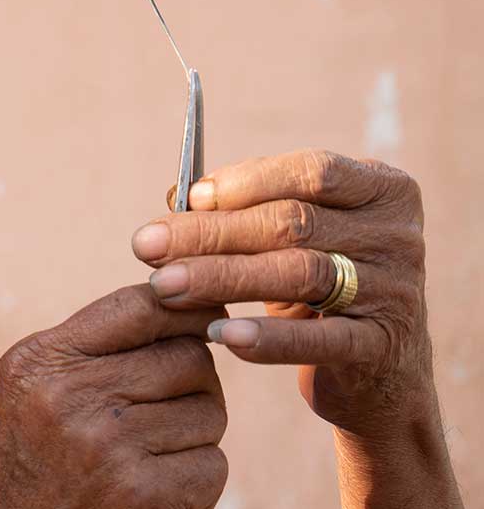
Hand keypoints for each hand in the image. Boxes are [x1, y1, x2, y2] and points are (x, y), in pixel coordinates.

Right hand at [0, 285, 227, 508]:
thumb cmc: (34, 452)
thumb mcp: (36, 382)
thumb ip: (96, 342)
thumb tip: (193, 304)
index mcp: (42, 361)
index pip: (138, 307)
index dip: (187, 306)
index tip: (210, 316)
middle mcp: (70, 398)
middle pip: (187, 358)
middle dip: (194, 377)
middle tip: (168, 401)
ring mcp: (106, 447)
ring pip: (209, 410)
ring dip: (195, 429)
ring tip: (153, 445)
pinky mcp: (140, 496)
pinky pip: (212, 464)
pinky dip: (197, 475)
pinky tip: (158, 482)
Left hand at [132, 149, 461, 506]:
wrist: (378, 372)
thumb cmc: (318, 287)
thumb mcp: (291, 239)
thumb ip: (244, 209)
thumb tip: (179, 196)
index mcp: (380, 188)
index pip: (311, 171)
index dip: (245, 181)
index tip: (189, 198)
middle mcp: (398, 234)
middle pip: (293, 222)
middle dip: (210, 233)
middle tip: (146, 245)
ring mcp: (397, 291)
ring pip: (300, 273)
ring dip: (222, 277)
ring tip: (163, 285)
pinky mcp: (383, 347)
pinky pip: (319, 340)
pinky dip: (267, 337)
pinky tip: (219, 336)